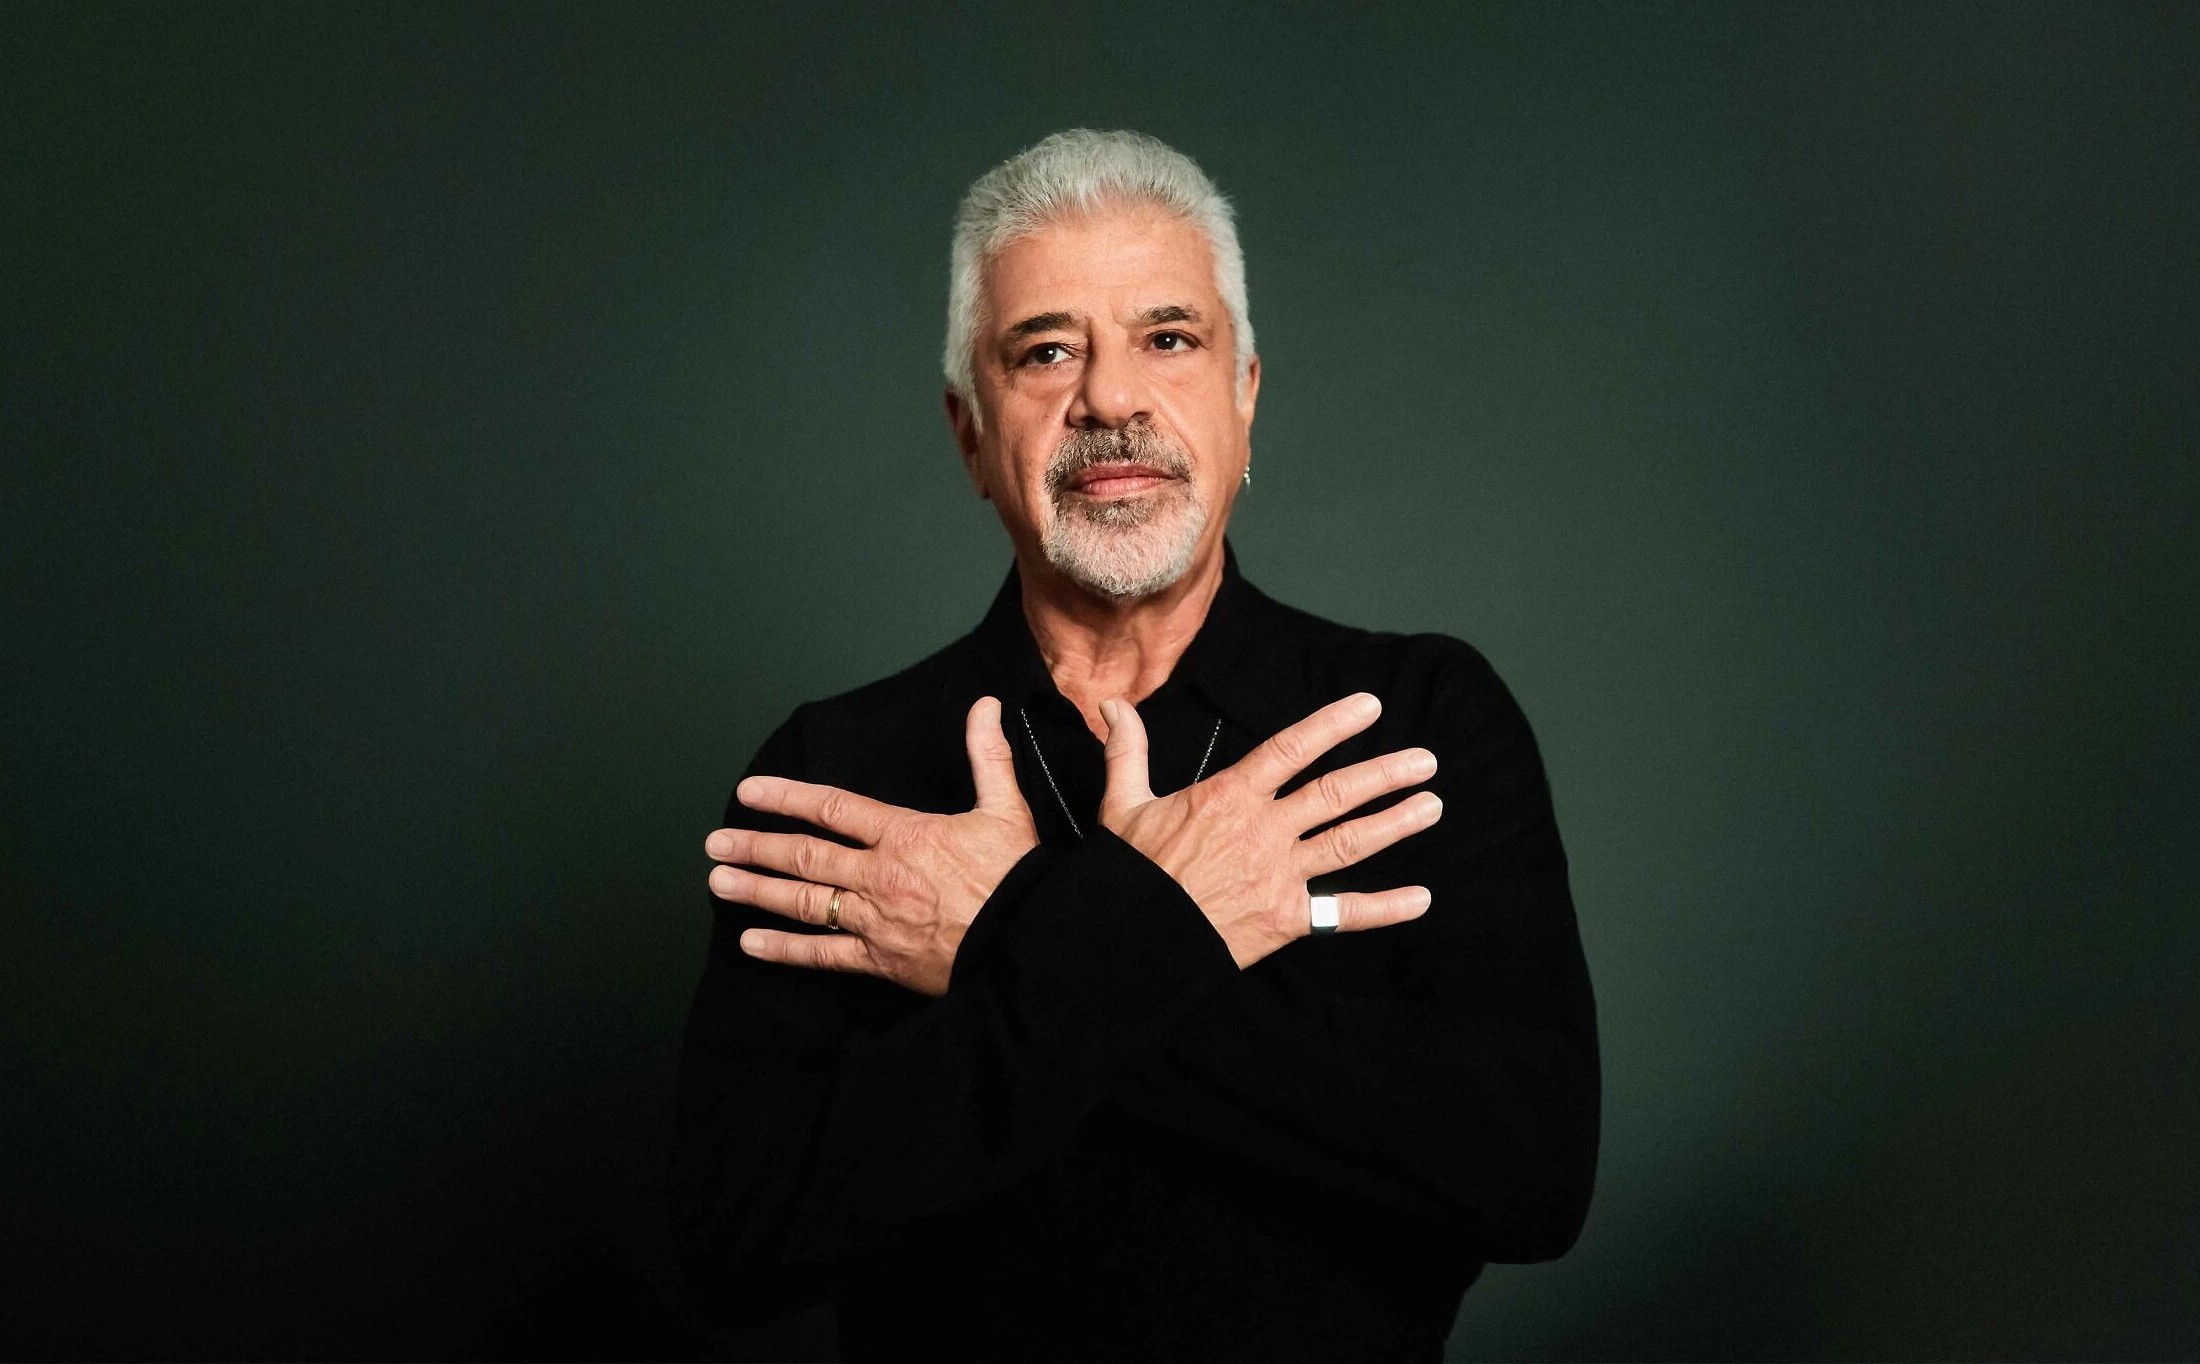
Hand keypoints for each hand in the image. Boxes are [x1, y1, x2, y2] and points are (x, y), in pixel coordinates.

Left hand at [704, 697, 1037, 996]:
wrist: (1028, 941)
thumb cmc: (1016, 876)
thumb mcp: (1007, 809)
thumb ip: (988, 756)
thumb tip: (985, 706)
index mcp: (904, 835)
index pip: (832, 808)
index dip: (787, 797)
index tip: (749, 793)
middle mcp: (878, 875)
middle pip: (804, 856)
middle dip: (756, 847)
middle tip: (715, 843)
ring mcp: (874, 919)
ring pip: (804, 902)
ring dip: (757, 891)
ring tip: (718, 882)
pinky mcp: (879, 960)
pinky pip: (823, 954)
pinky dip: (785, 951)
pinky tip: (751, 944)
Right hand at [1100, 692, 1439, 968]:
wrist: (1129, 938)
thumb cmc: (1128, 871)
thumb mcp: (1123, 804)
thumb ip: (1128, 751)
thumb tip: (1112, 706)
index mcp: (1229, 796)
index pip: (1291, 748)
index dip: (1333, 724)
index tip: (1371, 707)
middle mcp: (1264, 830)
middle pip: (1336, 794)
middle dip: (1384, 773)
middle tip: (1424, 761)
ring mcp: (1279, 875)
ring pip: (1349, 843)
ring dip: (1395, 823)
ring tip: (1433, 805)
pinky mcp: (1285, 918)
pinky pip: (1343, 913)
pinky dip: (1385, 908)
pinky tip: (1421, 900)